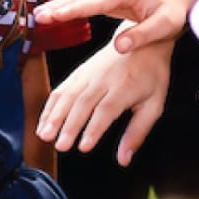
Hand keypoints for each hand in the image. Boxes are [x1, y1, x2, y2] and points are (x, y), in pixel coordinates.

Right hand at [35, 0, 198, 52]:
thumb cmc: (174, 10)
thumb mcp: (165, 25)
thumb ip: (142, 35)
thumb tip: (118, 46)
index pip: (93, 2)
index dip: (71, 10)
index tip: (52, 16)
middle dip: (57, 7)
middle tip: (37, 18)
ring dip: (58, 6)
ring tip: (37, 17)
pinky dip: (66, 6)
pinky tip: (52, 14)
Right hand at [36, 38, 171, 163]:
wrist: (143, 38)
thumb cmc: (151, 75)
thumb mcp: (154, 104)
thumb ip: (137, 133)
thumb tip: (124, 160)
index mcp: (126, 87)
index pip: (107, 110)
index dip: (94, 128)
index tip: (83, 146)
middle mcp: (104, 79)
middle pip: (83, 104)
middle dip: (69, 126)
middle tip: (60, 146)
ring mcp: (89, 73)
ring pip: (68, 95)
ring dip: (54, 116)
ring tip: (45, 135)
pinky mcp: (79, 71)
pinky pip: (62, 88)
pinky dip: (50, 105)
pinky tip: (43, 121)